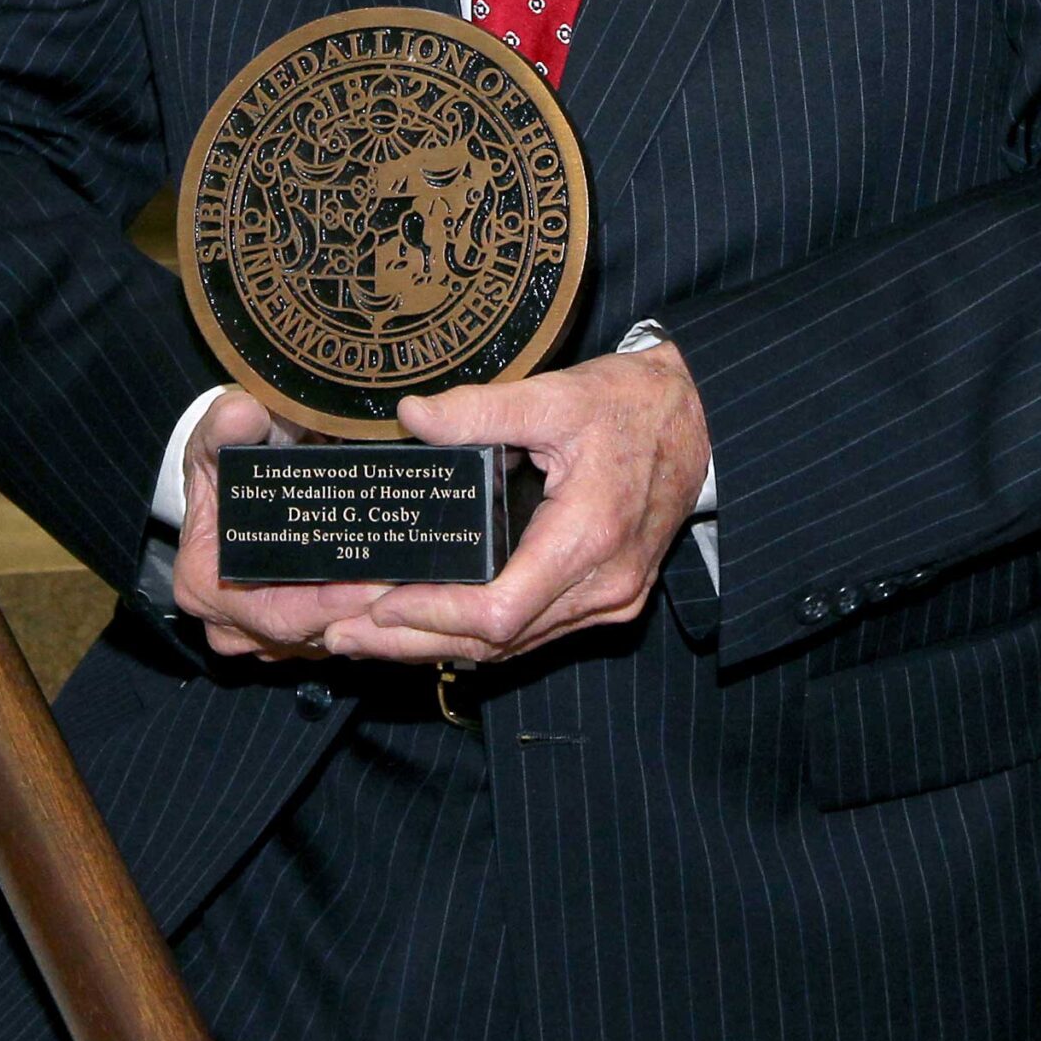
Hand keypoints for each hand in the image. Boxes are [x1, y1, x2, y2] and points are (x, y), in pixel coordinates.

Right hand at [172, 387, 392, 660]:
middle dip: (362, 612)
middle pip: (308, 633)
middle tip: (414, 586)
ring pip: (328, 636)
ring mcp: (266, 633)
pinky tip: (406, 588)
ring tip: (420, 586)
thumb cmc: (221, 458)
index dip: (327, 605)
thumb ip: (227, 422)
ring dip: (371, 615)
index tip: (377, 585)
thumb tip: (243, 413)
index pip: (276, 613)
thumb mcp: (217, 434)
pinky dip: (369, 611)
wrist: (230, 472)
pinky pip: (338, 629)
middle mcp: (233, 624)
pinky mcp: (297, 629)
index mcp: (205, 587)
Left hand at [321, 341, 710, 666]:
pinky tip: (426, 630)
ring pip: (511, 646)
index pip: (502, 609)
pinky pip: (531, 634)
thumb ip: (483, 407)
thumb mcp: (559, 394)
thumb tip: (413, 415)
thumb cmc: (633, 406)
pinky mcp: (605, 601)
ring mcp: (607, 602)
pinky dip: (475, 635)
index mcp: (590, 538)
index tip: (377, 607)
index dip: (435, 616)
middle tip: (337, 635)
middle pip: (496, 641)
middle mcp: (602, 587)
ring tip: (360, 637)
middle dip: (411, 643)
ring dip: (435, 645)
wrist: (702, 421)